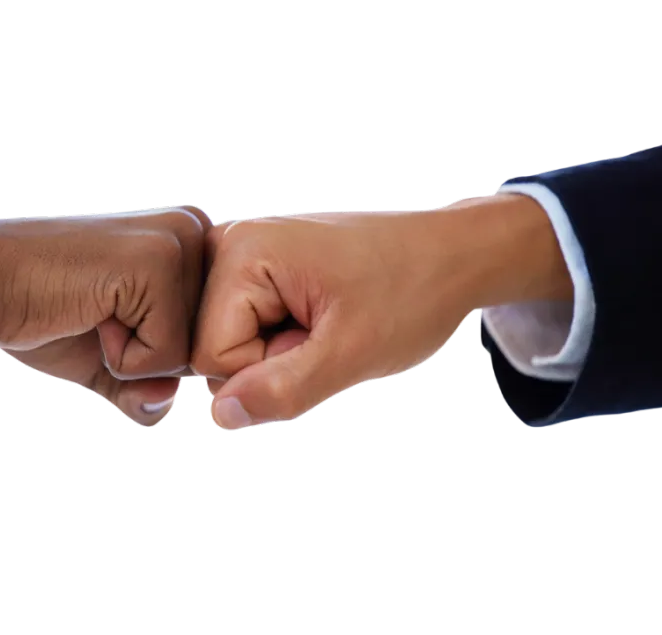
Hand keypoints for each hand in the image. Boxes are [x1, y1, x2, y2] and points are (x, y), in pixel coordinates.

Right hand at [0, 205, 211, 425]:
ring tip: (92, 310)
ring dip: (132, 359)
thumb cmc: (42, 312)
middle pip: (207, 348)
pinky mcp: (158, 262)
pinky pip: (165, 357)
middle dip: (147, 358)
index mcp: (192, 242)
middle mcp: (195, 231)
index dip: (156, 355)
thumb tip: (167, 401)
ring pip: (190, 356)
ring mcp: (178, 242)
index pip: (212, 339)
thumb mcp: (110, 361)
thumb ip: (150, 388)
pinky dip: (120, 358)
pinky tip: (89, 311)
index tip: (106, 314)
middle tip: (95, 312)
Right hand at [191, 196, 571, 429]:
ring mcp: (240, 255)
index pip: (210, 358)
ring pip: (230, 346)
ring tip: (326, 323)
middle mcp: (228, 245)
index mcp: (241, 253)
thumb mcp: (352, 352)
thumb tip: (222, 415)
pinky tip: (318, 318)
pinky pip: (246, 331)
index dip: (267, 370)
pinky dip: (283, 339)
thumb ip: (285, 389)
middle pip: (212, 351)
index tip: (321, 337)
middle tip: (327, 331)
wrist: (451, 255)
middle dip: (271, 360)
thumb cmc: (411, 292)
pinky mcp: (254, 269)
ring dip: (278, 353)